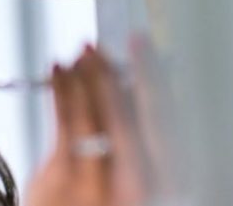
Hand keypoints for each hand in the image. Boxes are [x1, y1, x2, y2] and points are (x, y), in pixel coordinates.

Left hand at [27, 43, 167, 205]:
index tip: (156, 54)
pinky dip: (62, 89)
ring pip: (100, 118)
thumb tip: (137, 79)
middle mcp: (140, 187)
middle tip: (138, 41)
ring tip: (87, 50)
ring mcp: (100, 185)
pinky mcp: (63, 179)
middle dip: (143, 74)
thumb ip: (140, 134)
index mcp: (165, 183)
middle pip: (145, 120)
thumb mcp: (134, 172)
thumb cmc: (103, 194)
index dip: (165, 83)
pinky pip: (65, 123)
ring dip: (93, 75)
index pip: (173, 125)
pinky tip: (59, 68)